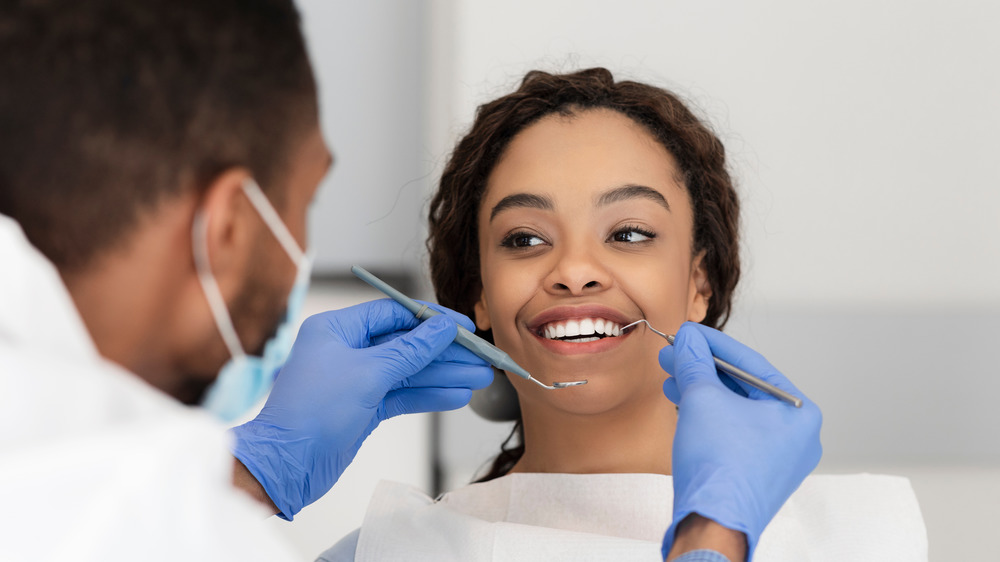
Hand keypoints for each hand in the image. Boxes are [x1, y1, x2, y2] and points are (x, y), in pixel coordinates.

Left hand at [229, 299, 492, 519]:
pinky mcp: (363, 408)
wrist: (285, 466)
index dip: (433, 319)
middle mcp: (346, 350)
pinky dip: (429, 396)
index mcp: (337, 329)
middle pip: (407, 344)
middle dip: (445, 353)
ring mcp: (355, 380)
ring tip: (480, 379)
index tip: (465, 325)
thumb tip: (442, 328)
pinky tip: (457, 396)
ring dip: (443, 376)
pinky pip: (403, 395)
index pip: (395, 314)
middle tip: (481, 357)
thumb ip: (411, 350)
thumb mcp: (368, 374)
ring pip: (409, 372)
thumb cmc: (312, 413)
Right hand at [659, 322, 821, 559]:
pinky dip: (709, 418)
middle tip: (674, 355)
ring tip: (672, 379)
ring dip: (701, 393)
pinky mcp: (758, 474)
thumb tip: (687, 340)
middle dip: (703, 370)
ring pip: (736, 411)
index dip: (713, 344)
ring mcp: (779, 458)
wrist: (712, 523)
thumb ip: (695, 362)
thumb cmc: (719, 467)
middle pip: (743, 388)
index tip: (689, 333)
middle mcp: (796, 436)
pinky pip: (734, 433)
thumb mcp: (702, 399)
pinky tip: (683, 406)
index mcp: (799, 413)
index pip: (751, 364)